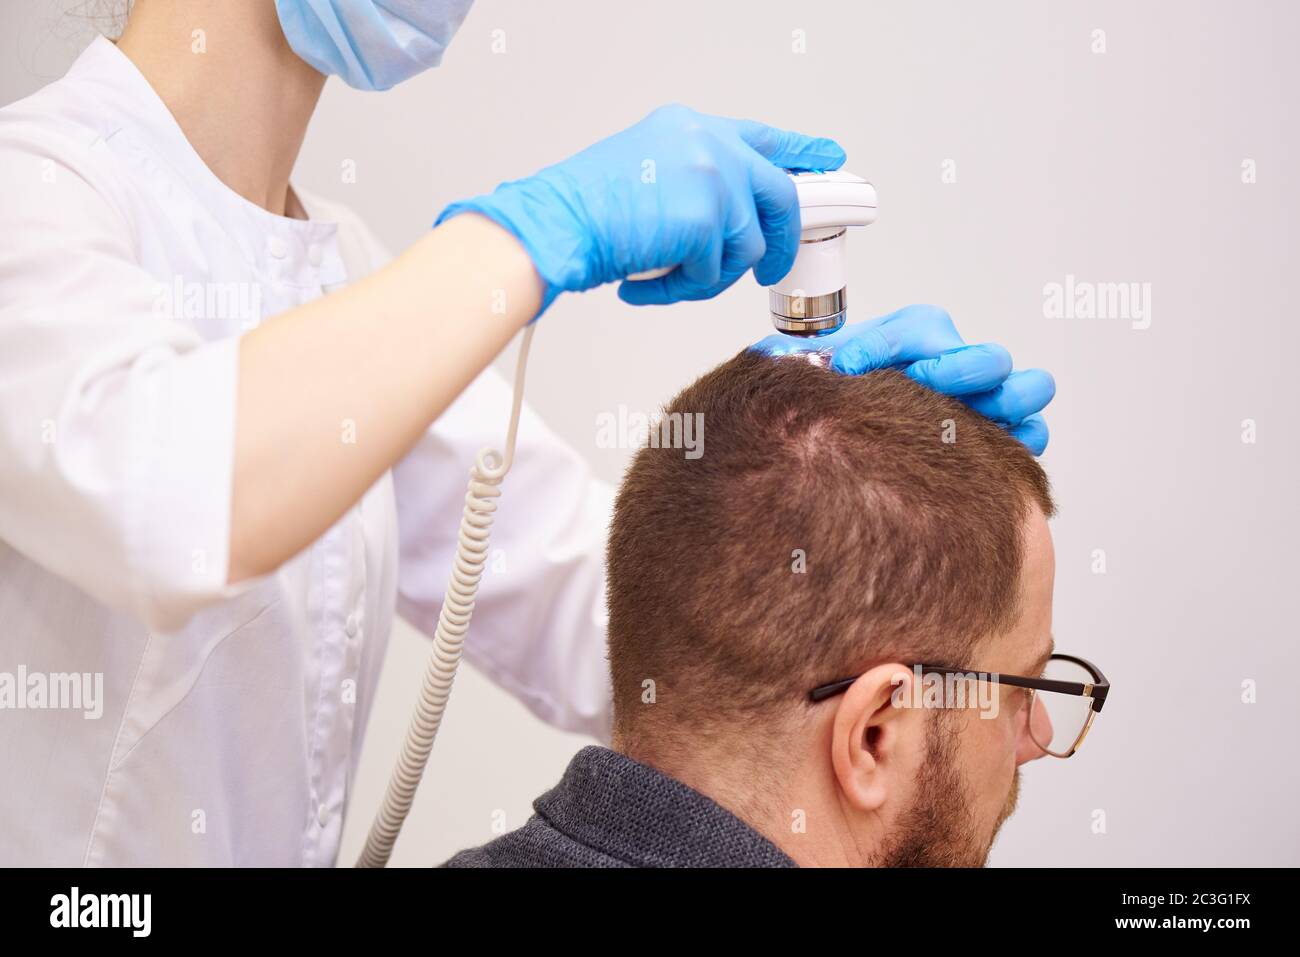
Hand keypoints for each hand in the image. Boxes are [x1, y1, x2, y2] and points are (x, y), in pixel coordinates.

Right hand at [435, 104, 844, 313]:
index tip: (828, 160)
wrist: (553, 225)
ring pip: (746, 247)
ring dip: (707, 277)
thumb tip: (730, 222)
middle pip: (776, 195)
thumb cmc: (583, 211)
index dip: (799, 153)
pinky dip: (680, 291)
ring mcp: (712, 178)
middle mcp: (708, 143)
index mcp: (692, 128)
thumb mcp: (646, 173)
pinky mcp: (706, 219)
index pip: (763, 138)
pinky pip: (714, 274)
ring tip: (663, 279)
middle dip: (776, 242)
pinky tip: (643, 284)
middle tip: (768, 271)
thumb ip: (693, 183)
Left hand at [752, 304, 1054, 454]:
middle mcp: (957, 363)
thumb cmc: (847, 398)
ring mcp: (988, 398)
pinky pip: (1033, 433)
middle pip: (984, 356)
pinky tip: (993, 453)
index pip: (916, 328)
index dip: (882, 346)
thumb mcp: (819, 371)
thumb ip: (795, 359)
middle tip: (921, 387)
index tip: (847, 367)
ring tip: (969, 420)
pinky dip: (1022, 441)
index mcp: (917, 337)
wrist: (856, 438)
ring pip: (1026, 386)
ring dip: (1002, 402)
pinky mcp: (1006, 435)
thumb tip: (767, 355)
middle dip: (954, 370)